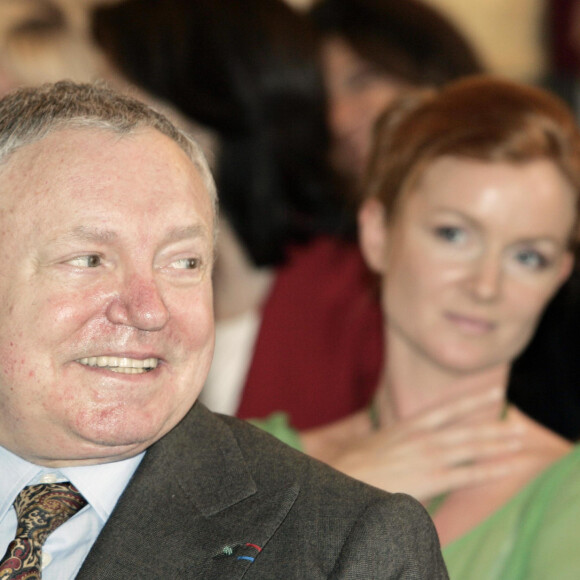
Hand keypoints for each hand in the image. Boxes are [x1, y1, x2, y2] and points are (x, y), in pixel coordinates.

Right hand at [305, 386, 526, 501]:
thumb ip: (382, 431)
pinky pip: (466, 475)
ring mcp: (427, 456)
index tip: (494, 393)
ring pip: (471, 447)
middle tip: (518, 422)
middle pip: (466, 427)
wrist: (342, 475)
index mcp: (408, 426)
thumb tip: (378, 424)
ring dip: (497, 443)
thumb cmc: (352, 461)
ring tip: (518, 439)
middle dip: (494, 424)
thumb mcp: (368, 438)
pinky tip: (506, 467)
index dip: (472, 401)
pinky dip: (488, 470)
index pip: (447, 410)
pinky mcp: (428, 478)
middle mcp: (422, 437)